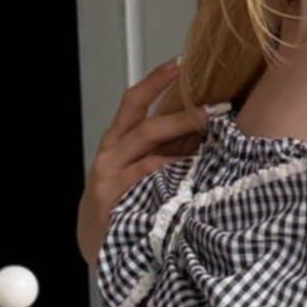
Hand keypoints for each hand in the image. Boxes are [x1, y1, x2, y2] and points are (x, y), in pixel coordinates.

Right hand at [75, 58, 211, 268]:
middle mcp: (111, 156)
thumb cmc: (119, 198)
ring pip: (151, 160)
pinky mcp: (117, 206)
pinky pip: (149, 191)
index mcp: (116, 141)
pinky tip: (193, 183)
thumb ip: (155, 147)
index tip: (178, 66)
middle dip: (182, 119)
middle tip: (212, 113)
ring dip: (183, 153)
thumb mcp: (130, 166)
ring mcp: (113, 181)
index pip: (133, 103)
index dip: (154, 83)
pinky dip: (172, 185)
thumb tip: (199, 126)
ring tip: (211, 147)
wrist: (94, 239)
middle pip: (147, 129)